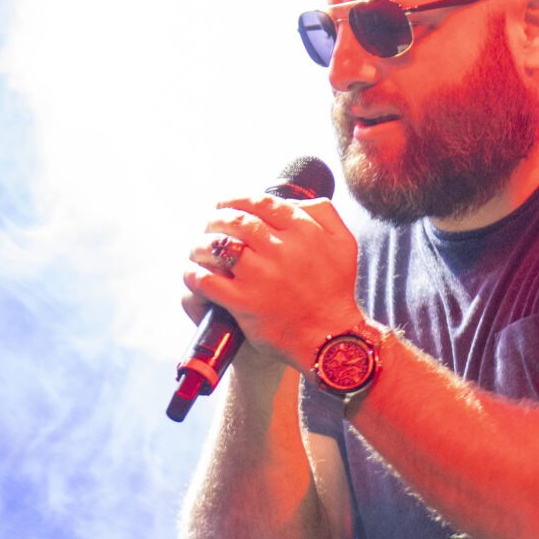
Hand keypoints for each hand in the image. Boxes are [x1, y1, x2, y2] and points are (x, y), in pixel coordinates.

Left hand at [182, 194, 364, 370]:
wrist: (331, 339)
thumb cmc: (336, 292)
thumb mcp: (344, 244)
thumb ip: (324, 213)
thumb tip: (292, 200)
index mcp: (303, 231)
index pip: (259, 202)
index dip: (236, 200)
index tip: (225, 205)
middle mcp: (281, 249)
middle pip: (235, 221)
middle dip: (215, 219)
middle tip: (209, 225)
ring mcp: (261, 276)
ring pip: (217, 246)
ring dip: (201, 245)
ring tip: (198, 249)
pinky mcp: (244, 303)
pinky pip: (207, 281)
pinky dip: (194, 275)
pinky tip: (193, 274)